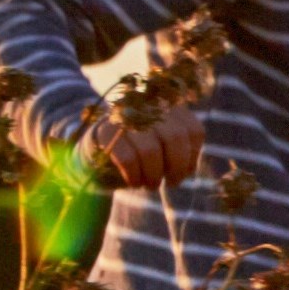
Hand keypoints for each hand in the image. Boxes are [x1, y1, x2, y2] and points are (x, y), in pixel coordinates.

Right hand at [87, 105, 203, 189]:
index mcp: (168, 106)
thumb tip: (187, 169)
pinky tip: (133, 182)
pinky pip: (127, 158)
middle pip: (175, 138)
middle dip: (176, 167)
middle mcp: (147, 105)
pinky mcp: (104, 131)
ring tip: (150, 184)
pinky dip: (134, 176)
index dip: (192, 156)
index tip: (183, 172)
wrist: (96, 151)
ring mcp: (124, 116)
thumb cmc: (138, 152)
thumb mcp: (164, 146)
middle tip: (170, 183)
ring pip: (150, 150)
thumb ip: (180, 150)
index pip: (192, 131)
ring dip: (153, 175)